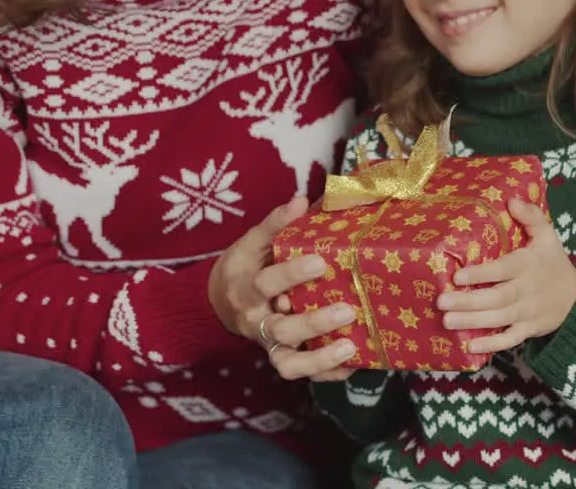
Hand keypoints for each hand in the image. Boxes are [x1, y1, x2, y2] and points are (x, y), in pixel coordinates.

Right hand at [208, 197, 357, 380]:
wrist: (220, 301)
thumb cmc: (245, 266)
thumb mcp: (252, 242)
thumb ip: (275, 224)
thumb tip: (300, 201)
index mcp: (248, 288)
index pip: (266, 283)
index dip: (292, 274)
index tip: (321, 262)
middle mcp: (257, 321)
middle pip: (282, 329)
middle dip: (314, 323)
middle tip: (348, 309)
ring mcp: (269, 343)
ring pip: (288, 362)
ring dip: (320, 358)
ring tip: (351, 347)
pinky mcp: (282, 357)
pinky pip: (302, 374)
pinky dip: (327, 372)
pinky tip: (354, 362)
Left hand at [437, 198, 575, 353]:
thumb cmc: (552, 262)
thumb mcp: (548, 236)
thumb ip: (531, 217)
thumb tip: (511, 200)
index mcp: (529, 265)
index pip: (503, 270)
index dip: (481, 274)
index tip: (458, 276)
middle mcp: (527, 290)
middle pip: (496, 298)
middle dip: (468, 302)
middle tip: (442, 302)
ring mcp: (528, 313)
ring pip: (499, 319)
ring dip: (473, 322)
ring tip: (447, 322)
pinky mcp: (528, 330)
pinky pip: (510, 339)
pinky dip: (492, 345)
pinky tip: (470, 347)